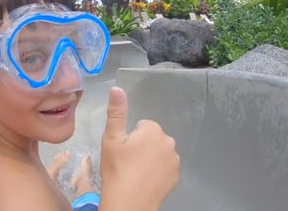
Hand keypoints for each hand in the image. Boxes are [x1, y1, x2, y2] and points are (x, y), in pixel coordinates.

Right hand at [99, 87, 179, 210]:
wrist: (129, 202)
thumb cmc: (117, 169)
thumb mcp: (111, 139)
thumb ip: (116, 112)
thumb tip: (116, 88)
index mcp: (152, 130)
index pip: (142, 125)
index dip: (130, 137)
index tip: (123, 151)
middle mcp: (168, 142)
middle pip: (152, 137)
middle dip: (142, 145)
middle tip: (128, 161)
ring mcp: (175, 160)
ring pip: (159, 151)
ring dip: (150, 157)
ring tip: (136, 171)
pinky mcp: (176, 175)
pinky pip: (166, 165)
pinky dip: (158, 169)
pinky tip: (146, 179)